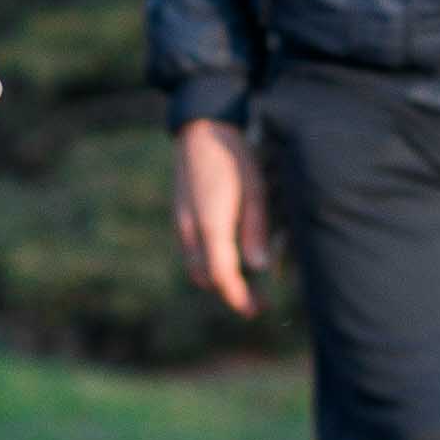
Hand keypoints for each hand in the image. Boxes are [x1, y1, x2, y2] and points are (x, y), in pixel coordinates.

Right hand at [174, 118, 276, 316]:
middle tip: (258, 299)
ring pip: (196, 266)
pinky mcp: (181, 215)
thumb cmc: (234, 157)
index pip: (222, 276)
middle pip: (205, 277)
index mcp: (211, 224)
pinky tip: (230, 254)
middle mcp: (191, 229)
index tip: (257, 310)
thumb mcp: (255, 192)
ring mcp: (182, 222)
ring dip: (218, 279)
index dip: (239, 298)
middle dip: (229, 293)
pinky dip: (210, 262)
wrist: (202, 128)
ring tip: (246, 280)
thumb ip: (255, 231)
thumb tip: (258, 268)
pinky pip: (193, 251)